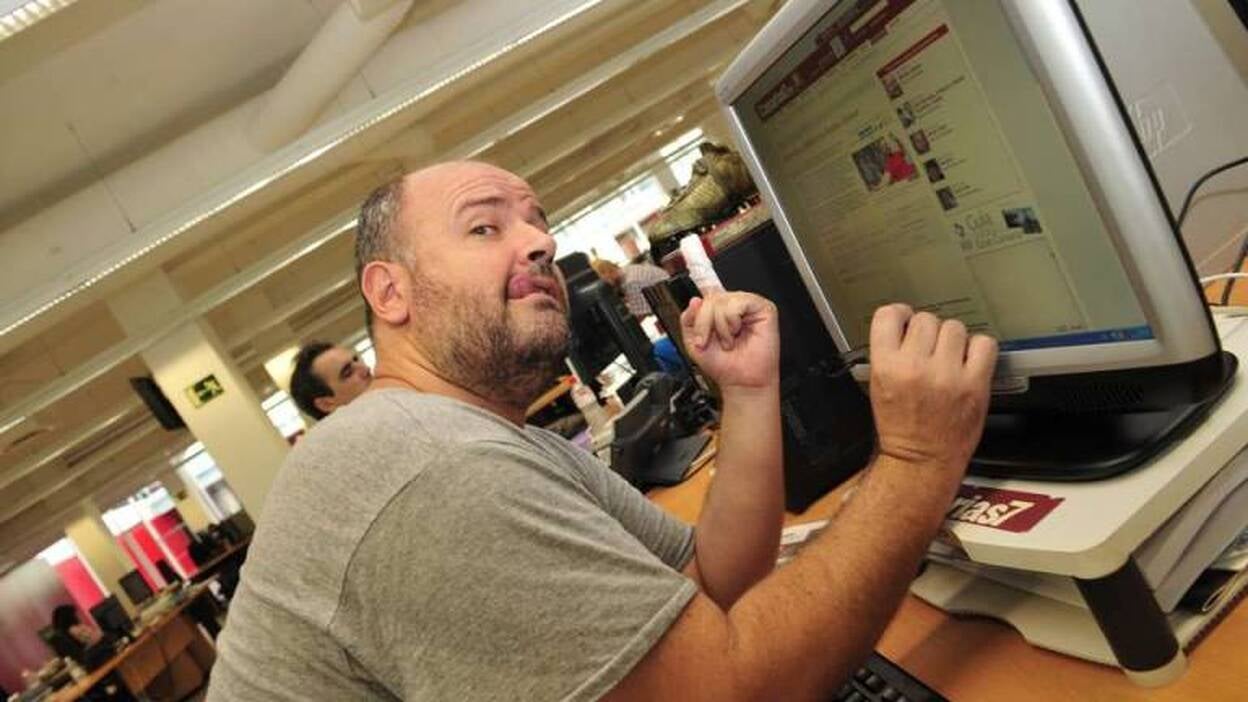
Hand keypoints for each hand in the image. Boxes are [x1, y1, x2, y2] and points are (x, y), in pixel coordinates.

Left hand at [679, 292, 779, 391]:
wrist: (740, 382)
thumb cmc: (723, 364)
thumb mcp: (693, 341)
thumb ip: (688, 319)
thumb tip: (694, 301)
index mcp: (719, 310)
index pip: (703, 298)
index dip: (698, 317)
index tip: (700, 339)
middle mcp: (733, 305)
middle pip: (710, 298)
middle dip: (706, 324)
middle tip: (713, 342)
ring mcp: (748, 305)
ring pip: (722, 300)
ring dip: (721, 326)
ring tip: (729, 340)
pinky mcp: (764, 308)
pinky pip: (739, 302)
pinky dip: (733, 321)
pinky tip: (738, 333)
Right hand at [867, 304, 996, 470]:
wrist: (920, 461)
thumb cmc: (900, 426)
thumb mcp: (878, 384)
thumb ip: (890, 352)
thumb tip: (907, 323)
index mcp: (886, 366)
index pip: (889, 315)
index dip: (900, 316)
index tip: (905, 322)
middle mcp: (915, 367)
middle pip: (926, 319)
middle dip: (927, 333)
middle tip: (928, 352)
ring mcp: (947, 375)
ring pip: (954, 327)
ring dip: (952, 340)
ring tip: (949, 359)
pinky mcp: (974, 384)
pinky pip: (984, 344)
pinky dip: (978, 349)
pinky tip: (969, 362)